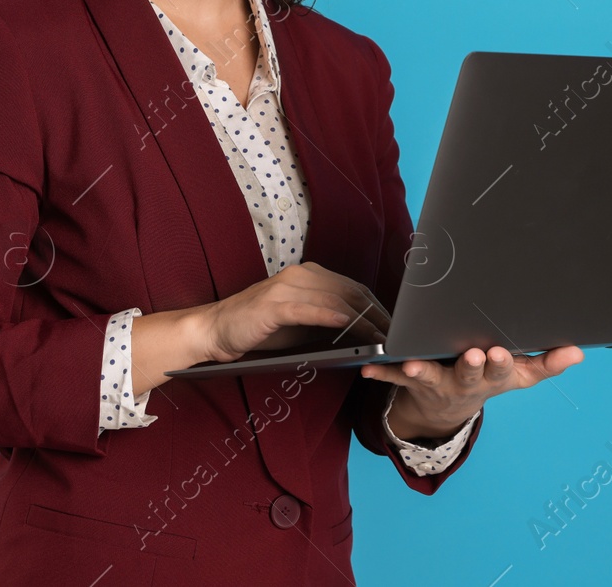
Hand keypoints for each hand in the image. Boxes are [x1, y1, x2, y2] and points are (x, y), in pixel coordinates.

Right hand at [197, 261, 390, 362]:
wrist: (217, 329)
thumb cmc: (260, 327)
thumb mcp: (301, 322)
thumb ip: (328, 319)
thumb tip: (364, 331)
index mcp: (309, 275)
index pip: (353, 288)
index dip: (377, 307)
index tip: (394, 326)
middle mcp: (301, 275)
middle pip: (350, 292)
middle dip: (376, 315)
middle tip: (395, 335)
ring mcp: (286, 287)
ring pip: (334, 300)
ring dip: (361, 319)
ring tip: (380, 336)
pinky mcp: (273, 304)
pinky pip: (307, 309)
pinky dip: (329, 316)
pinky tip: (346, 324)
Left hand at [361, 344, 583, 439]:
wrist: (447, 408)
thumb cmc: (488, 378)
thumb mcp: (519, 376)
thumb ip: (546, 363)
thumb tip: (577, 351)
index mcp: (494, 376)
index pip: (503, 369)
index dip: (503, 362)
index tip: (502, 352)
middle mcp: (466, 381)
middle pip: (469, 373)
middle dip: (472, 365)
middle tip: (474, 355)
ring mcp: (438, 382)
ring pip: (431, 375)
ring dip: (423, 369)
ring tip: (413, 362)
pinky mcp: (412, 381)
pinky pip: (394, 378)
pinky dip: (381, 372)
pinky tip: (368, 368)